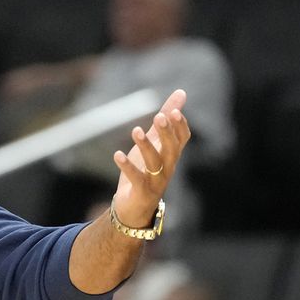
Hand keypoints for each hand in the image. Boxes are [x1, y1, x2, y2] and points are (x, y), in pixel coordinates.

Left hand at [110, 89, 191, 226]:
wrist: (134, 207)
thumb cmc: (145, 171)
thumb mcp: (154, 142)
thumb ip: (165, 121)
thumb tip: (181, 93)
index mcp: (171, 155)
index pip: (182, 138)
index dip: (180, 125)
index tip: (173, 110)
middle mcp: (168, 167)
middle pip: (172, 149)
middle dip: (167, 133)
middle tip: (159, 116)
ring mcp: (156, 181)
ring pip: (155, 163)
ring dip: (146, 146)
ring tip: (135, 131)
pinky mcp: (142, 192)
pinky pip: (137, 178)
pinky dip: (127, 167)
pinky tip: (117, 155)